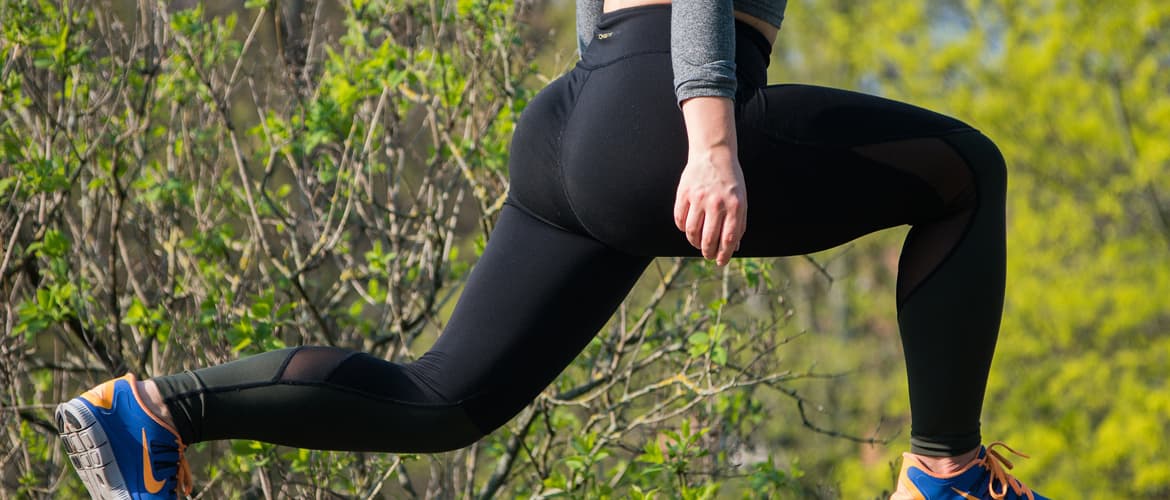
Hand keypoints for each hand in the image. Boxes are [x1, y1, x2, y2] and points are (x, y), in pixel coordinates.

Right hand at [674, 146, 746, 265]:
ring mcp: (699, 197)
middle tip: (708, 255)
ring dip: (694, 242)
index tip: (720, 262)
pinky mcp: (684, 193)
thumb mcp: (741, 200)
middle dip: (708, 252)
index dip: (724, 255)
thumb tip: (734, 248)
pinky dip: (683, 228)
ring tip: (698, 243)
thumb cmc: (730, 180)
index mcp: (734, 206)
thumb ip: (739, 224)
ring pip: (692, 232)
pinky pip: (680, 219)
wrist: (714, 153)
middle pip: (708, 239)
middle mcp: (716, 203)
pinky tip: (688, 229)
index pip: (728, 238)